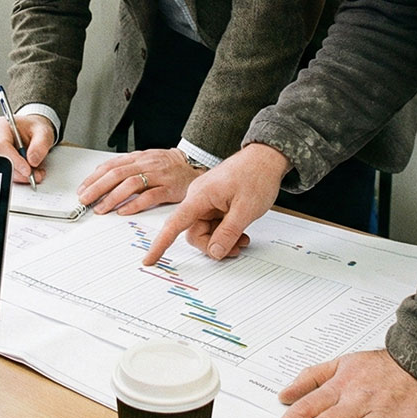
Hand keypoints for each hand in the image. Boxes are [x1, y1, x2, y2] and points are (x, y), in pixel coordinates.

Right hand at [0, 113, 54, 184]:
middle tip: (35, 173)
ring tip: (35, 171)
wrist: (33, 131)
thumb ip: (40, 145)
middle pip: (0, 160)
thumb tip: (32, 161)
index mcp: (1, 126)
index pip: (1, 146)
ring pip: (2, 169)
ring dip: (20, 175)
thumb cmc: (35, 128)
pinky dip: (18, 176)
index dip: (14, 160)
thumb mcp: (43, 132)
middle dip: (19, 171)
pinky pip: (4, 172)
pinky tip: (27, 170)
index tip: (27, 170)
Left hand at [77, 148, 204, 213]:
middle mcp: (146, 164)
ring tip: (101, 208)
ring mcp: (158, 175)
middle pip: (117, 174)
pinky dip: (135, 204)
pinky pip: (150, 196)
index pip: (111, 166)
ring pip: (131, 183)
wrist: (195, 166)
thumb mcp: (145, 161)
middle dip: (98, 188)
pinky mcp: (170, 188)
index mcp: (138, 158)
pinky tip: (124, 211)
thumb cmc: (168, 166)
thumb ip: (126, 169)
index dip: (94, 178)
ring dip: (113, 197)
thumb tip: (102, 179)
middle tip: (85, 200)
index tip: (82, 190)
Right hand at [141, 143, 288, 264]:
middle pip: (195, 232)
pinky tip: (240, 231)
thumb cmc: (256, 175)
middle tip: (237, 247)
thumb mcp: (245, 209)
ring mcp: (206, 199)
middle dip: (214, 244)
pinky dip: (226, 230)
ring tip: (243, 238)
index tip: (150, 260)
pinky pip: (214, 223)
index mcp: (200, 196)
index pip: (174, 224)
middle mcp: (198, 197)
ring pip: (206, 230)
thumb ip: (228, 233)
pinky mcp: (215, 201)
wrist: (266, 157)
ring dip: (223, 238)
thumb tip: (214, 252)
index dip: (161, 244)